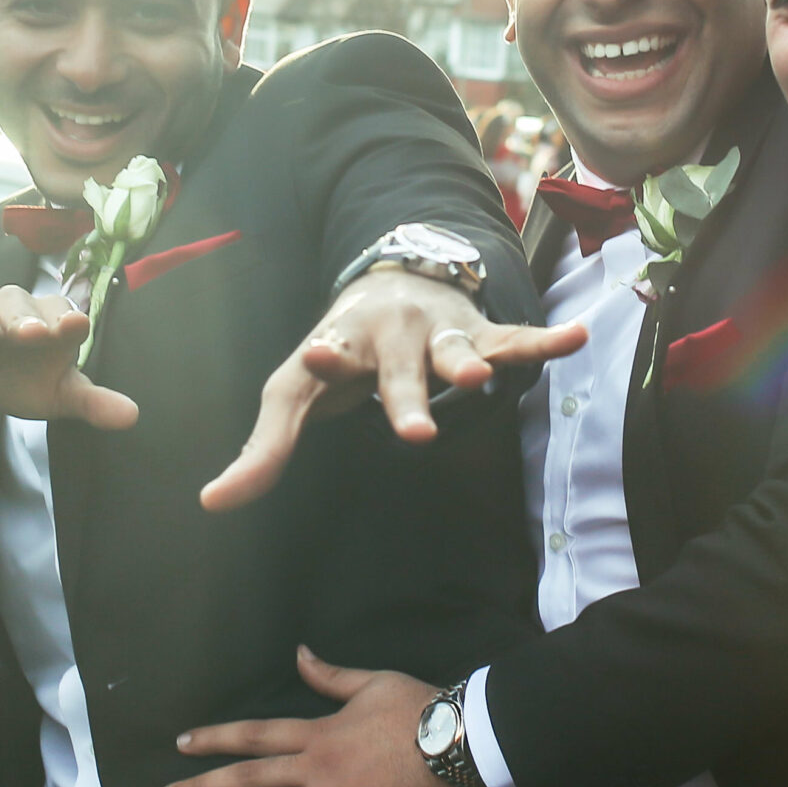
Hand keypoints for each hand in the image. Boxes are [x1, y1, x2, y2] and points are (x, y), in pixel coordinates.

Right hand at [0, 280, 137, 469]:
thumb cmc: (23, 381)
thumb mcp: (59, 396)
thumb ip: (93, 403)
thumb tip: (133, 416)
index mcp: (53, 328)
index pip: (65, 322)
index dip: (70, 323)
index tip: (78, 325)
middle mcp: (19, 316)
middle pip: (26, 313)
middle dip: (29, 322)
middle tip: (34, 334)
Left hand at [161, 647, 468, 786]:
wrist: (462, 739)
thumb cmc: (420, 707)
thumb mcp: (371, 682)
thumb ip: (329, 676)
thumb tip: (300, 654)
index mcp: (317, 732)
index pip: (254, 736)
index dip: (215, 739)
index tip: (181, 746)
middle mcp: (317, 771)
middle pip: (249, 779)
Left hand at [200, 267, 585, 509]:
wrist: (390, 283)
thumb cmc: (335, 354)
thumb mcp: (295, 393)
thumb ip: (262, 450)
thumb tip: (212, 503)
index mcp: (339, 346)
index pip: (328, 355)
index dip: (324, 357)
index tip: (319, 353)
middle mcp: (390, 336)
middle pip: (400, 373)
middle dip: (406, 399)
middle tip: (414, 433)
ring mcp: (438, 334)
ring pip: (456, 353)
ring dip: (470, 364)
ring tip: (483, 379)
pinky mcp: (479, 335)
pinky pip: (514, 342)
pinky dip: (544, 342)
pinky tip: (575, 336)